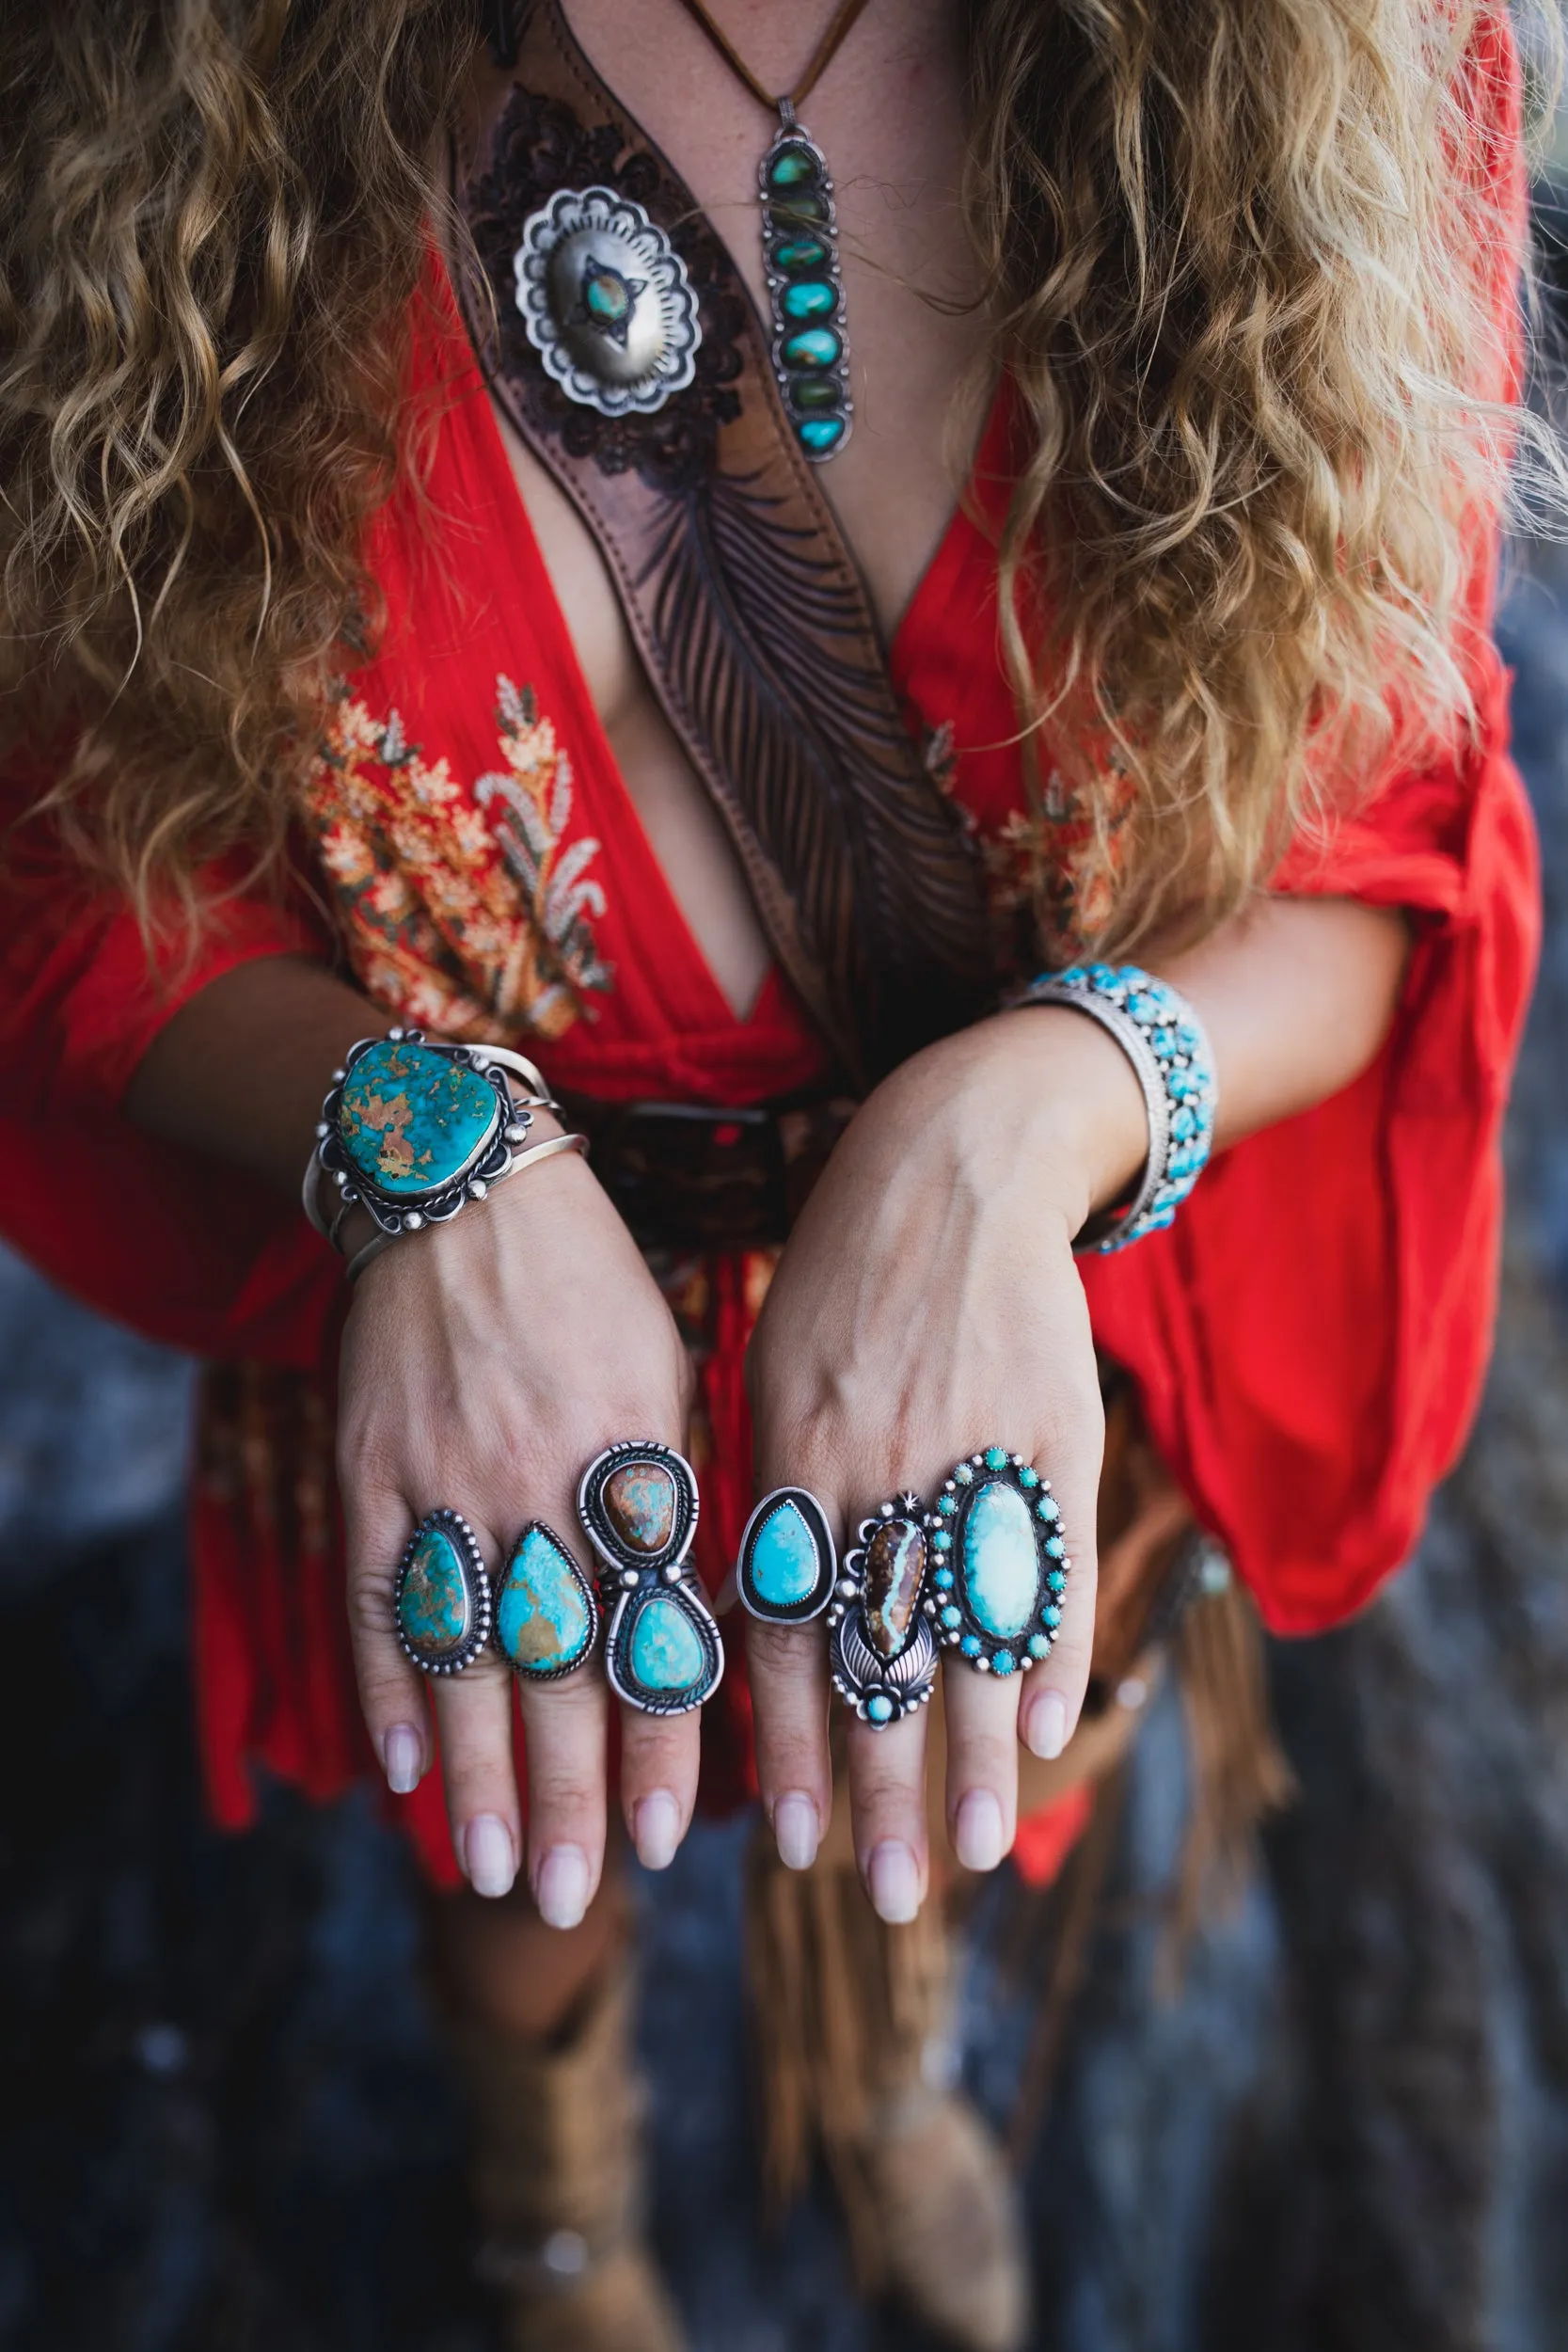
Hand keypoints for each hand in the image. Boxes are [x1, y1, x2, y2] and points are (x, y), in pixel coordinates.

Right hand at [338, 1119, 698, 1923]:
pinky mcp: (370, 1468)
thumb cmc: (593, 1289)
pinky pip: (380, 1596)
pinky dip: (390, 1687)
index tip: (678, 1836)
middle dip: (574, 1791)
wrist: (461, 1185)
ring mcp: (444, 1479)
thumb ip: (681, 1504)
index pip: (654, 1627)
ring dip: (483, 1772)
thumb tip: (708, 1631)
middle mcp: (541, 1480)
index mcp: (632, 1458)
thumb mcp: (667, 1381)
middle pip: (560, 1664)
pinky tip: (406, 1771)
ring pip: (466, 1652)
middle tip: (582, 1897)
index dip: (665, 1736)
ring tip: (499, 1871)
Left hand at [743, 1008, 1145, 1917]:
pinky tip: (1053, 1726)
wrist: (954, 1161)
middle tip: (892, 1897)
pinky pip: (1046, 1557)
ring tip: (982, 1851)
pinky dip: (1051, 1644)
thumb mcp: (774, 1376)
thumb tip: (753, 1624)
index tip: (790, 1848)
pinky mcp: (1047, 1429)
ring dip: (975, 1753)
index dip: (788, 1749)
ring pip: (966, 1629)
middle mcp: (872, 1471)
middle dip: (882, 1788)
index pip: (782, 1637)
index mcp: (789, 1460)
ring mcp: (967, 1454)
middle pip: (876, 1659)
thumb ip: (768, 1497)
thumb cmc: (842, 1278)